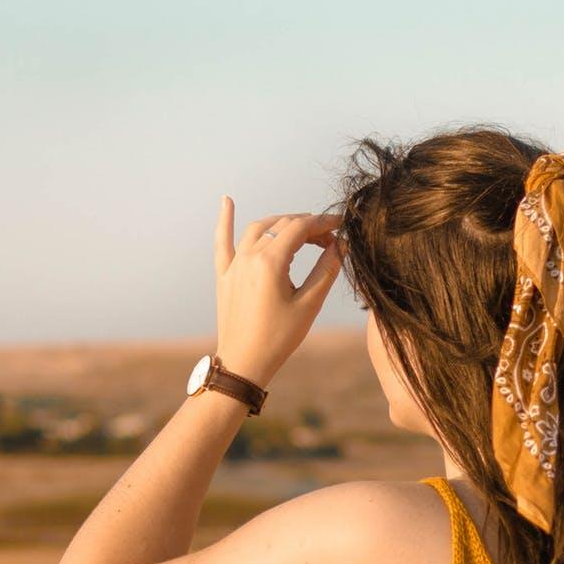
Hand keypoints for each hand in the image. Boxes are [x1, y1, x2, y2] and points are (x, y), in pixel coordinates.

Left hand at [212, 200, 343, 388]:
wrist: (244, 362)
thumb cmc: (278, 338)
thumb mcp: (309, 304)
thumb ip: (326, 270)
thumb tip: (340, 245)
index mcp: (270, 262)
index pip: (300, 228)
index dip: (323, 223)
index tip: (340, 225)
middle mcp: (249, 256)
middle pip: (282, 225)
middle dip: (307, 225)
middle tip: (329, 237)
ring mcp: (234, 264)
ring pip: (259, 228)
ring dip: (281, 222)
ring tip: (301, 229)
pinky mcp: (225, 275)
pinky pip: (223, 241)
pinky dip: (224, 220)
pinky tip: (226, 200)